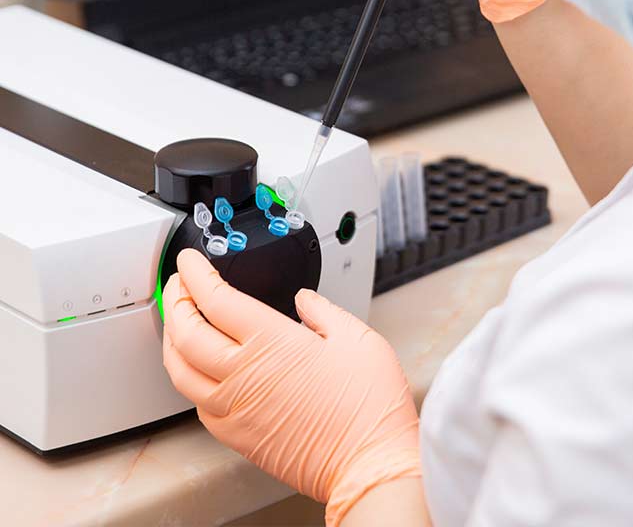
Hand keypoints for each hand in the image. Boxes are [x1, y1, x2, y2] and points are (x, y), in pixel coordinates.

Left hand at [162, 250, 420, 526]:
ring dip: (171, 339)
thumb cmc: (368, 406)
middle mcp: (243, 374)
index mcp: (270, 341)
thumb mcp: (357, 337)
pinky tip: (199, 370)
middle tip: (177, 283)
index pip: (215, 299)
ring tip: (177, 321)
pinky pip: (196, 403)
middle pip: (186, 331)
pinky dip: (187, 378)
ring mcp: (235, 408)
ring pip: (179, 370)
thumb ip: (323, 311)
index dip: (195, 274)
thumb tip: (304, 299)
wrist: (368, 463)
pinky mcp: (237, 436)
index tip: (189, 261)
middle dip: (175, 299)